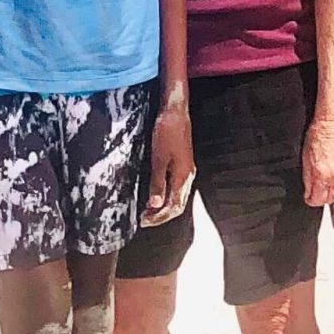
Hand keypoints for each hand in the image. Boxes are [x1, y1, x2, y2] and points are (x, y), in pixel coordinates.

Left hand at [143, 100, 195, 226]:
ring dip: (164, 207)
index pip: (173, 207)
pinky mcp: (183, 164)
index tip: (144, 222)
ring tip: (148, 211)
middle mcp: (188, 176)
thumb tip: (155, 205)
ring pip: (178, 198)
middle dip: (162, 216)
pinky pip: (177, 188)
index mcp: (183, 176)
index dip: (159, 217)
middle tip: (144, 220)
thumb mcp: (159, 159)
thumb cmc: (167, 131)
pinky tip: (156, 195)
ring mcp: (187, 170)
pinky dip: (167, 196)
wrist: (176, 111)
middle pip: (178, 206)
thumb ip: (158, 183)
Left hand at [301, 108, 333, 207]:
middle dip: (322, 198)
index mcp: (321, 173)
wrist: (333, 124)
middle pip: (330, 198)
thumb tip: (308, 191)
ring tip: (325, 188)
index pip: (318, 199)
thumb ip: (307, 178)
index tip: (309, 198)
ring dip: (332, 192)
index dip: (312, 200)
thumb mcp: (305, 158)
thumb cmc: (317, 136)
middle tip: (316, 195)